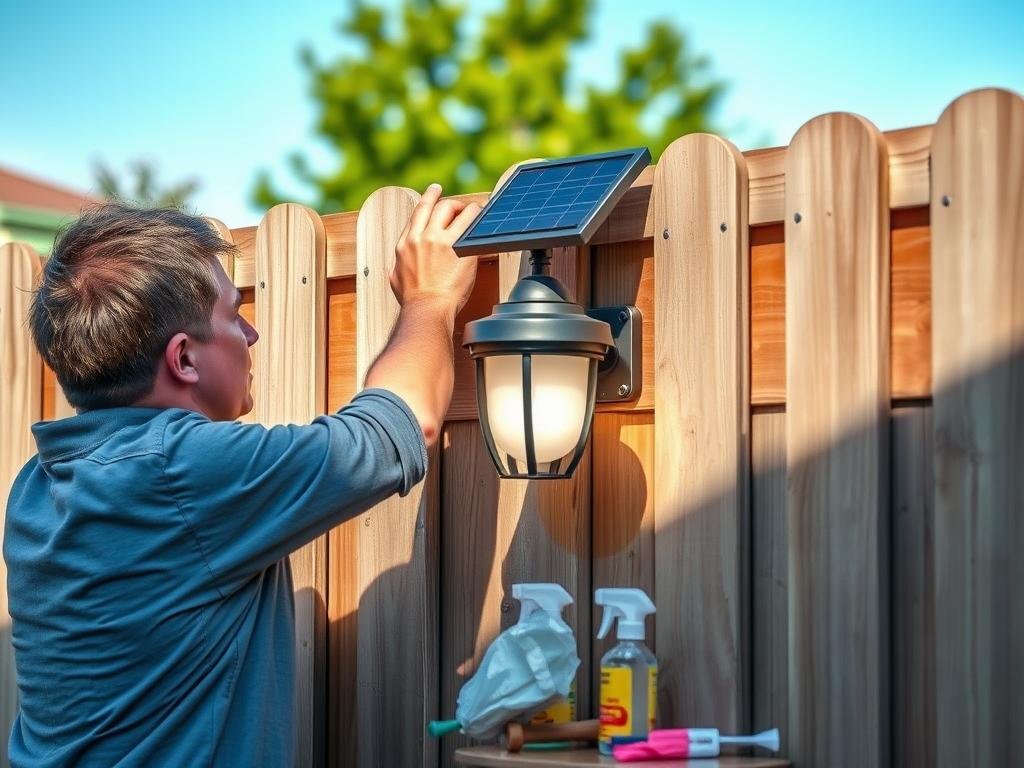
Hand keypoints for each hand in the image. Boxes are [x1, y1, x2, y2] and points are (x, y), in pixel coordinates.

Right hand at [391, 184, 479, 314]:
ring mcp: (442, 241)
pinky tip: (486, 220)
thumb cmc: (413, 300)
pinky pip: (473, 226)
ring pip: (456, 210)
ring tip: (476, 210)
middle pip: (439, 206)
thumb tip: (398, 263)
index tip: (434, 192)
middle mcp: (423, 237)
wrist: (426, 310)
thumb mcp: (395, 278)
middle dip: (451, 202)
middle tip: (459, 205)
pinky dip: (480, 219)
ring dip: (468, 208)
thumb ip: (398, 264)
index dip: (429, 199)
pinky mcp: (461, 249)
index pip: (419, 212)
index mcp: (406, 243)